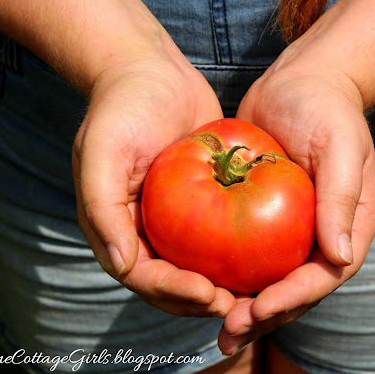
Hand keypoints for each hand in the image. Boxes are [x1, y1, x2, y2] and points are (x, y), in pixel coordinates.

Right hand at [72, 39, 236, 317]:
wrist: (149, 69)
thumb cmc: (121, 107)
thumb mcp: (102, 151)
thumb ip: (102, 209)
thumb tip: (124, 266)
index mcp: (118, 229)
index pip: (145, 277)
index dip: (176, 294)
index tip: (212, 295)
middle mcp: (145, 231)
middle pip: (176, 283)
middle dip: (206, 301)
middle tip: (245, 305)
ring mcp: (174, 218)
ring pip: (201, 266)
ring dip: (227, 284)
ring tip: (261, 291)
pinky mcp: (202, 199)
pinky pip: (220, 234)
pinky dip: (240, 250)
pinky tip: (271, 255)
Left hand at [218, 63, 374, 354]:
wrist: (302, 81)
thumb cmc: (328, 109)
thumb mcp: (341, 148)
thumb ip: (341, 199)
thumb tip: (341, 258)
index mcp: (347, 228)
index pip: (323, 276)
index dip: (293, 299)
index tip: (258, 310)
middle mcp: (320, 236)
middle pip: (295, 289)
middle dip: (264, 316)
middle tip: (229, 332)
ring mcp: (292, 230)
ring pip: (269, 279)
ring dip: (244, 307)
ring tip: (216, 328)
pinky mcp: (263, 216)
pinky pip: (248, 254)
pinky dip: (229, 275)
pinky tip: (200, 286)